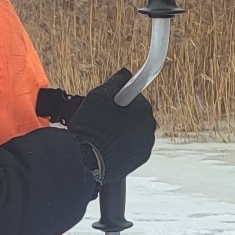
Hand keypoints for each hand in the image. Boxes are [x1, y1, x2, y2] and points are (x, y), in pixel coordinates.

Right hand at [66, 68, 156, 182]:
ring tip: (102, 133)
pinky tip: (107, 145)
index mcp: (143, 109)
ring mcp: (146, 145)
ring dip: (122, 130)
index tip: (117, 96)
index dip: (121, 96)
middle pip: (135, 114)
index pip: (135, 96)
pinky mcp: (139, 159)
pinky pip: (132, 146)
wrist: (85, 160)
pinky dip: (123, 144)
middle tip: (102, 117)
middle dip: (121, 114)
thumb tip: (125, 74)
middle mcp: (149, 127)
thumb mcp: (98, 96)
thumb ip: (115, 82)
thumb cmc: (91, 128)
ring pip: (134, 131)